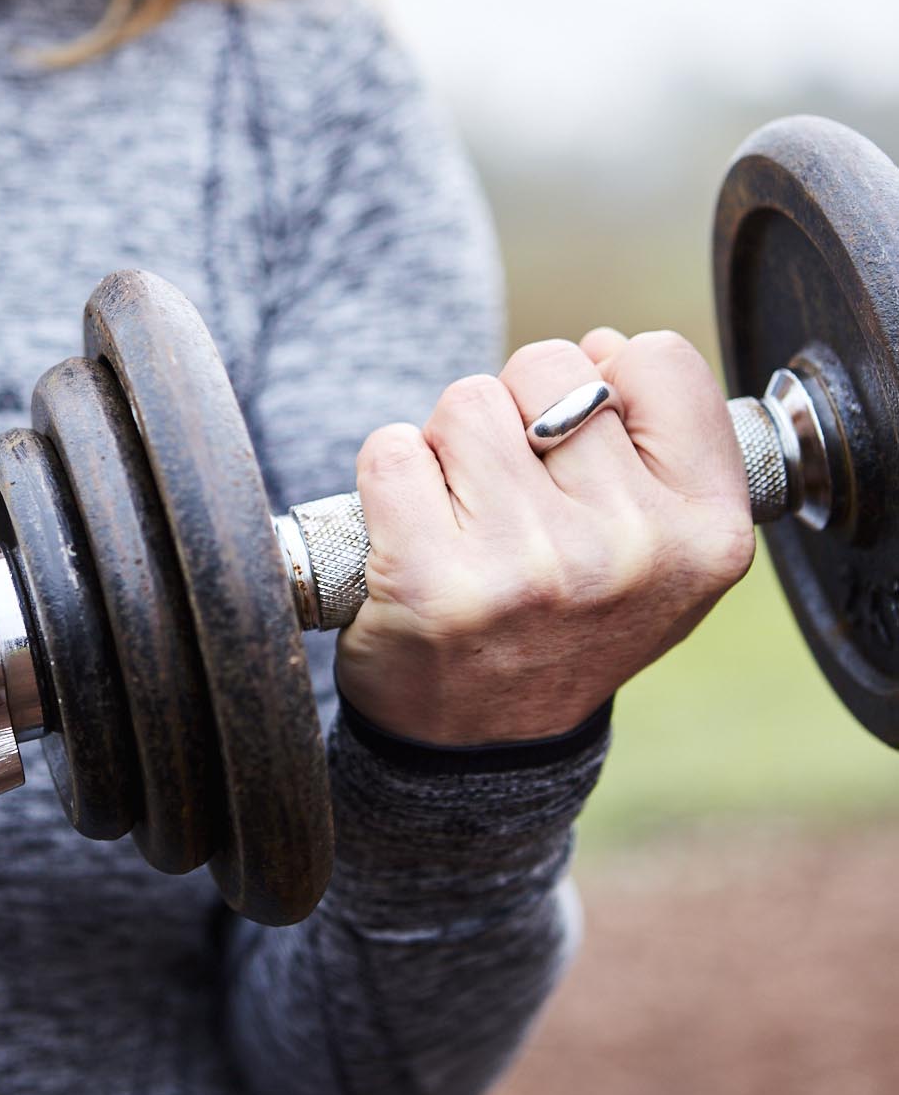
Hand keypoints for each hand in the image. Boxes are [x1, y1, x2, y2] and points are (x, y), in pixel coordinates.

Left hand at [335, 329, 754, 744]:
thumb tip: (599, 346)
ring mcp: (530, 564)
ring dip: (450, 446)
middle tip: (515, 495)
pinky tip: (413, 536)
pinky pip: (391, 448)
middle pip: (553, 365)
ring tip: (465, 518)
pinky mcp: (430, 577)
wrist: (483, 747)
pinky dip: (388, 478)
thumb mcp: (662, 550)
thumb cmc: (566, 621)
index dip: (612, 380)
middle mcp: (629, 548)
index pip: (662, 360)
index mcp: (706, 533)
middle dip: (519, 409)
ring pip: (466, 401)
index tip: (587, 444)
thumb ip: (657, 443)